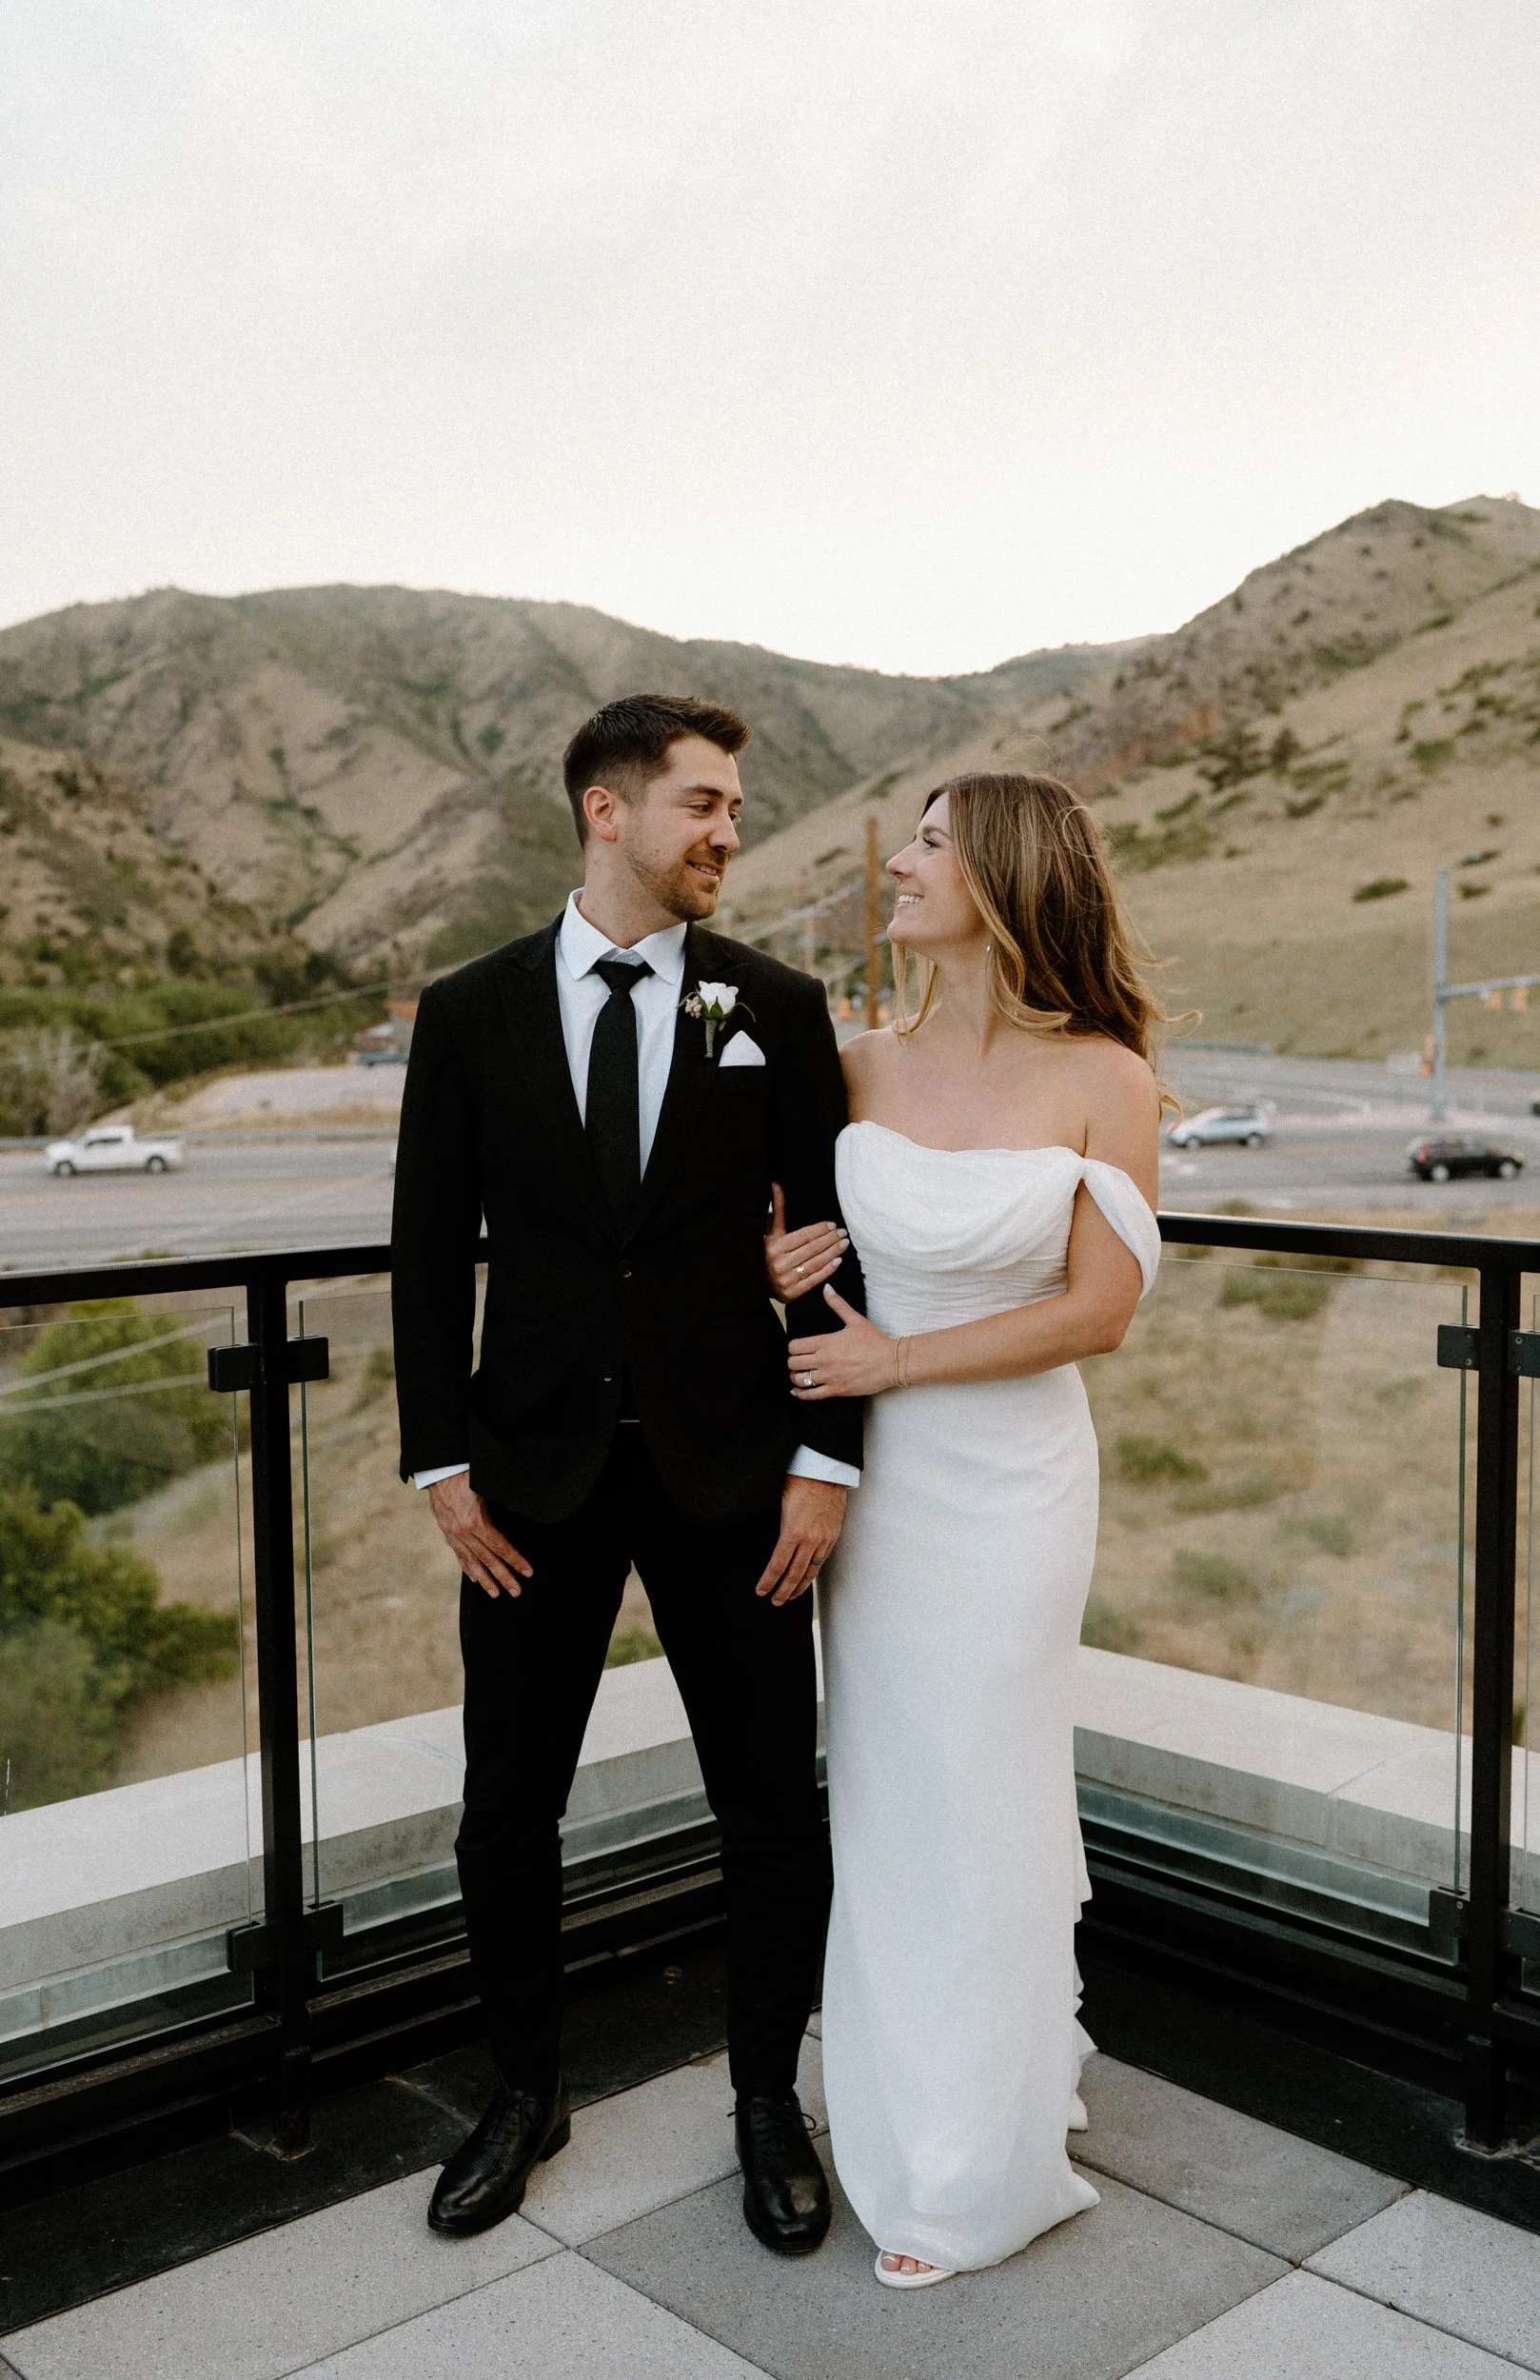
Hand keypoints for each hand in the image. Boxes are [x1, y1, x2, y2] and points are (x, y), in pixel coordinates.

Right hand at [427, 1472, 533, 1598]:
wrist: (439, 1467)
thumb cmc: (466, 1471)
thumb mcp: (488, 1485)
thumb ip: (503, 1501)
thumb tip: (525, 1504)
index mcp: (476, 1521)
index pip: (500, 1547)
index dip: (515, 1561)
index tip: (528, 1572)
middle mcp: (463, 1532)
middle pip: (488, 1560)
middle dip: (504, 1577)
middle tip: (517, 1592)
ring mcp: (453, 1533)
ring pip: (471, 1562)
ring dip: (485, 1580)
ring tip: (496, 1594)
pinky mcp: (446, 1531)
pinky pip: (459, 1554)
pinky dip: (468, 1568)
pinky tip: (475, 1578)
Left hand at [754, 1475, 847, 1604]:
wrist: (826, 1470)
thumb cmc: (800, 1481)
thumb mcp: (781, 1503)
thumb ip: (779, 1527)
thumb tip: (773, 1545)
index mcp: (792, 1531)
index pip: (777, 1565)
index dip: (769, 1581)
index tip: (761, 1591)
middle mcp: (810, 1540)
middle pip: (795, 1574)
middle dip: (783, 1591)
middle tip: (775, 1602)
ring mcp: (824, 1539)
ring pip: (811, 1571)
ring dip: (800, 1586)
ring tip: (791, 1597)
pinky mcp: (833, 1535)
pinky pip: (822, 1560)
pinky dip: (813, 1572)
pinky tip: (807, 1577)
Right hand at [765, 1180, 847, 1302]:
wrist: (757, 1283)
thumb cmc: (768, 1253)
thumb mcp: (772, 1232)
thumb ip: (778, 1210)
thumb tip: (776, 1184)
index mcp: (774, 1246)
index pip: (803, 1235)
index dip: (820, 1229)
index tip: (833, 1224)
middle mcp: (779, 1262)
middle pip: (812, 1248)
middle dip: (830, 1239)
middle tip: (843, 1233)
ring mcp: (785, 1279)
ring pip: (815, 1263)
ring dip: (832, 1252)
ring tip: (844, 1244)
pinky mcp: (791, 1293)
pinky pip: (814, 1279)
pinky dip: (828, 1270)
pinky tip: (838, 1261)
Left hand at [789, 1287, 895, 1399]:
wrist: (892, 1362)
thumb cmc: (874, 1341)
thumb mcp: (855, 1320)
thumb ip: (838, 1304)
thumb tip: (827, 1288)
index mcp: (826, 1342)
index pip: (794, 1346)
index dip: (792, 1348)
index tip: (797, 1349)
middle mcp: (824, 1360)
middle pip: (793, 1363)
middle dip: (793, 1362)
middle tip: (798, 1362)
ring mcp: (830, 1377)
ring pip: (800, 1380)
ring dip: (796, 1378)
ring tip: (799, 1375)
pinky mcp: (837, 1390)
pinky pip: (811, 1395)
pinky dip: (801, 1394)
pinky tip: (797, 1391)